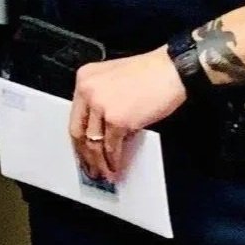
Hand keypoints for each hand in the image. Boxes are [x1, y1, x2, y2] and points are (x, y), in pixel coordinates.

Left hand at [69, 48, 185, 183]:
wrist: (170, 71)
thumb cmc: (149, 74)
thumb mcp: (114, 80)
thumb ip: (101, 100)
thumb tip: (100, 132)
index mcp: (85, 78)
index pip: (74, 115)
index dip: (78, 139)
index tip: (82, 152)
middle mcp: (88, 90)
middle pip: (79, 132)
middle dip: (85, 155)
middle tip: (91, 168)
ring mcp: (101, 105)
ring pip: (93, 143)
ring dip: (100, 163)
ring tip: (105, 173)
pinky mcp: (116, 120)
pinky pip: (111, 147)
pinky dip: (114, 161)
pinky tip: (117, 167)